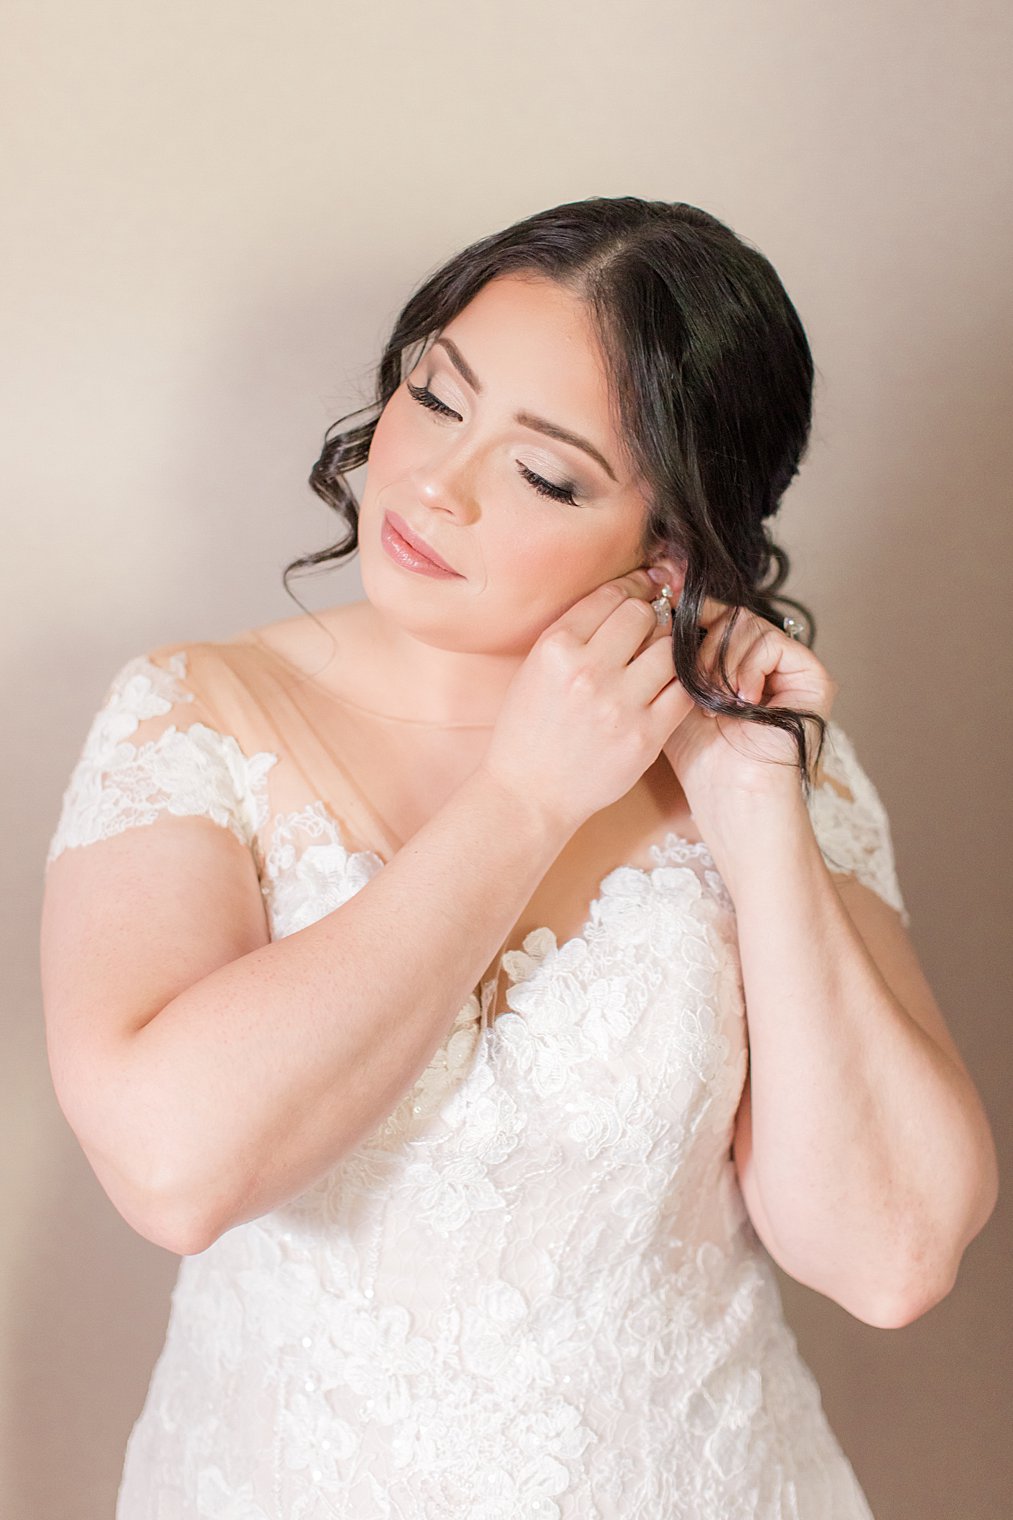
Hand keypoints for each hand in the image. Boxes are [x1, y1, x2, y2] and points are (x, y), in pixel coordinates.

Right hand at [478, 569, 694, 835]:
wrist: (529, 795)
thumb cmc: (529, 731)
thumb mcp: (535, 668)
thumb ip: (577, 633)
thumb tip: (631, 596)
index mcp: (555, 648)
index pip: (611, 594)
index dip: (633, 588)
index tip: (642, 593)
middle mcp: (588, 671)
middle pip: (644, 615)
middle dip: (650, 618)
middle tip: (647, 634)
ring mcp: (620, 705)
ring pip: (670, 649)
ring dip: (667, 651)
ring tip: (654, 665)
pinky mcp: (646, 737)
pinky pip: (684, 692)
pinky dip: (681, 685)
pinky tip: (666, 689)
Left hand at [660, 597, 836, 814]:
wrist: (731, 798)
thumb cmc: (700, 758)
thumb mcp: (673, 693)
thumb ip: (669, 653)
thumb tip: (653, 604)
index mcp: (737, 662)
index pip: (713, 617)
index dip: (689, 612)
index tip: (664, 609)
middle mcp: (766, 661)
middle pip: (729, 615)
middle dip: (701, 644)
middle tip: (689, 683)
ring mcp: (791, 668)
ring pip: (747, 625)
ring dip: (719, 662)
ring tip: (713, 704)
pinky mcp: (813, 677)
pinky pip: (772, 642)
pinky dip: (746, 668)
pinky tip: (740, 702)